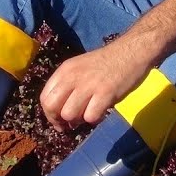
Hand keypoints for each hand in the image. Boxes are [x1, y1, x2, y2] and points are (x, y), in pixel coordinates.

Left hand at [39, 42, 153, 131]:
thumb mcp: (80, 67)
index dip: (49, 114)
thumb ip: (68, 86)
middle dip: (59, 120)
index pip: (44, 97)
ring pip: (69, 115)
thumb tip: (61, 114)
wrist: (131, 51)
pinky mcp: (105, 93)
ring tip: (89, 113)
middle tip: (70, 124)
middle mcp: (72, 77)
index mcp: (64, 70)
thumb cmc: (106, 62)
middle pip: (52, 108)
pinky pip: (90, 117)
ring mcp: (88, 85)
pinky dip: (95, 119)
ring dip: (78, 120)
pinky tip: (102, 111)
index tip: (58, 121)